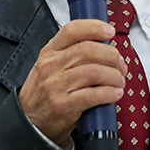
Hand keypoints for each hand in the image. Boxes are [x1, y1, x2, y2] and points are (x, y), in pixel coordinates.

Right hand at [19, 19, 124, 142]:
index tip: (110, 32)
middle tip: (120, 65)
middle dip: (112, 56)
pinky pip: (93, 95)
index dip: (94, 28)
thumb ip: (70, 53)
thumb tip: (105, 47)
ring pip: (94, 72)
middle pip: (89, 50)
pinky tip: (116, 93)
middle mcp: (51, 66)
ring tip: (120, 81)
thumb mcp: (49, 66)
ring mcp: (56, 85)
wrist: (29, 122)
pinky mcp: (63, 105)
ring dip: (114, 76)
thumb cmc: (44, 93)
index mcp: (50, 52)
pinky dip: (109, 93)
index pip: (72, 30)